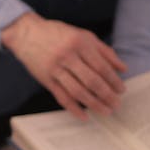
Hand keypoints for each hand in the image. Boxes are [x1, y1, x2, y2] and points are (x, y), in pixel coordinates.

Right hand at [2, 12, 126, 119]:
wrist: (26, 33)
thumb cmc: (58, 33)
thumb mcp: (83, 35)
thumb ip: (104, 51)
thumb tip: (123, 68)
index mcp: (80, 43)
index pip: (102, 66)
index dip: (114, 81)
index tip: (121, 90)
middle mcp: (68, 56)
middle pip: (92, 81)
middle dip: (107, 95)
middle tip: (116, 104)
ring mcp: (56, 69)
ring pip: (78, 91)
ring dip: (94, 104)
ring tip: (105, 111)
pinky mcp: (46, 79)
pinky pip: (61, 97)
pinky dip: (73, 108)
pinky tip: (84, 116)